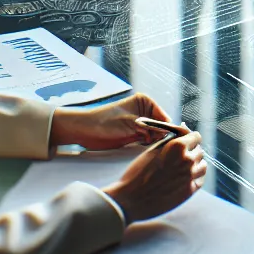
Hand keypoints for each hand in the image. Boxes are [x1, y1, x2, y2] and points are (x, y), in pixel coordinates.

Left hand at [51, 92, 175, 149]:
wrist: (84, 131)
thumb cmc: (104, 123)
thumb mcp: (131, 124)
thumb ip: (151, 128)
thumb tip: (169, 133)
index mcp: (145, 102)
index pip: (165, 117)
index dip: (168, 130)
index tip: (170, 142)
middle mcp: (145, 112)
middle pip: (162, 127)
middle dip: (162, 137)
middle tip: (159, 147)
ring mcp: (140, 124)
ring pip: (156, 136)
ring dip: (155, 143)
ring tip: (151, 149)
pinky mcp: (135, 135)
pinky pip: (148, 142)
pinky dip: (149, 146)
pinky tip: (146, 150)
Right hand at [102, 129, 208, 221]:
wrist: (131, 198)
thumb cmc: (137, 173)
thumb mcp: (152, 150)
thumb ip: (169, 141)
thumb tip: (182, 135)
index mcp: (178, 146)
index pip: (196, 137)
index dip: (190, 139)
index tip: (186, 142)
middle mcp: (187, 159)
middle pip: (200, 150)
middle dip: (192, 151)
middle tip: (180, 157)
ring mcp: (190, 176)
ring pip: (203, 165)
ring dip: (195, 164)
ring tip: (183, 168)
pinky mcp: (190, 190)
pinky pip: (200, 179)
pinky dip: (195, 177)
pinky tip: (184, 178)